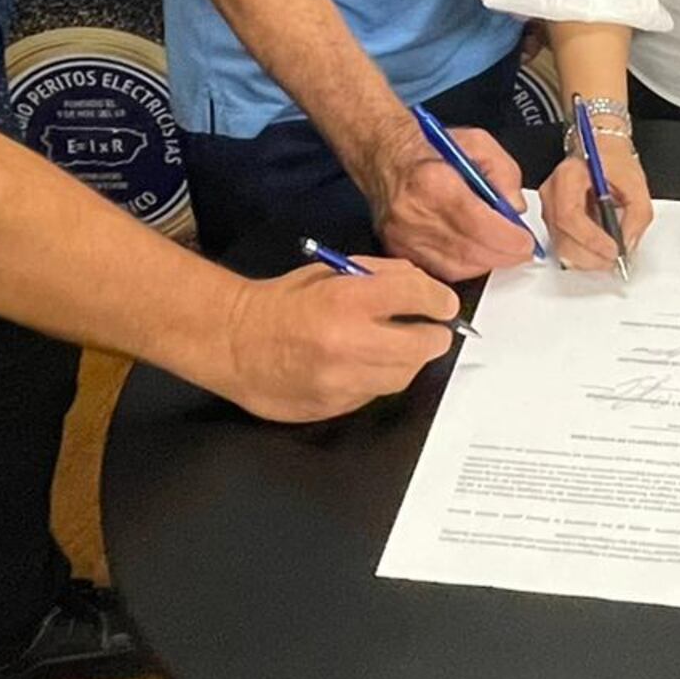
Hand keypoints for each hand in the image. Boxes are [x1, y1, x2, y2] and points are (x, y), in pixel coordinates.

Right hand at [211, 259, 459, 421]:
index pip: (417, 296)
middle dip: (434, 336)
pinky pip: (376, 394)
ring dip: (408, 360)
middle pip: (423, 345)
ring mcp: (343, 382)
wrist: (235, 343)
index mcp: (348, 299)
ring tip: (397, 347)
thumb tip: (422, 287)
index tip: (444, 304)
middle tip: (431, 330)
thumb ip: (381, 275)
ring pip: (404, 376)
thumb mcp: (331, 271)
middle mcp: (350, 343)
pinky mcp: (336, 407)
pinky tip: (366, 366)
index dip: (439, 300)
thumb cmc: (285, 301)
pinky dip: (380, 379)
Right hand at [366, 121, 536, 281]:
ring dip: (486, 262)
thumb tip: (515, 208)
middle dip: (503, 254)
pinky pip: (440, 271)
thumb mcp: (477, 143)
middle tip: (522, 249)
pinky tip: (477, 253)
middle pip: (468, 250)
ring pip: (455, 267)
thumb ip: (504, 173)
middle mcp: (413, 213)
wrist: (387, 156)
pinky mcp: (398, 250)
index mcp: (432, 181)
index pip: (476, 223)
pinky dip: (465, 267)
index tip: (526, 241)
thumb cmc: (430, 148)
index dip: (507, 238)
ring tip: (501, 249)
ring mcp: (402, 236)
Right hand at [541, 129, 656, 270]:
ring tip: (608, 257)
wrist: (600, 151)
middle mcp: (552, 192)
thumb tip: (627, 243)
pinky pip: (562, 245)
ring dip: (586, 259)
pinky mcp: (552, 220)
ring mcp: (549, 208)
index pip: (570, 215)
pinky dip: (581, 255)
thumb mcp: (636, 183)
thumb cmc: (613, 162)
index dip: (591, 238)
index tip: (613, 249)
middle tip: (614, 259)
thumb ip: (637, 215)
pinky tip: (597, 251)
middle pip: (562, 236)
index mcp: (568, 175)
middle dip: (590, 256)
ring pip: (560, 246)